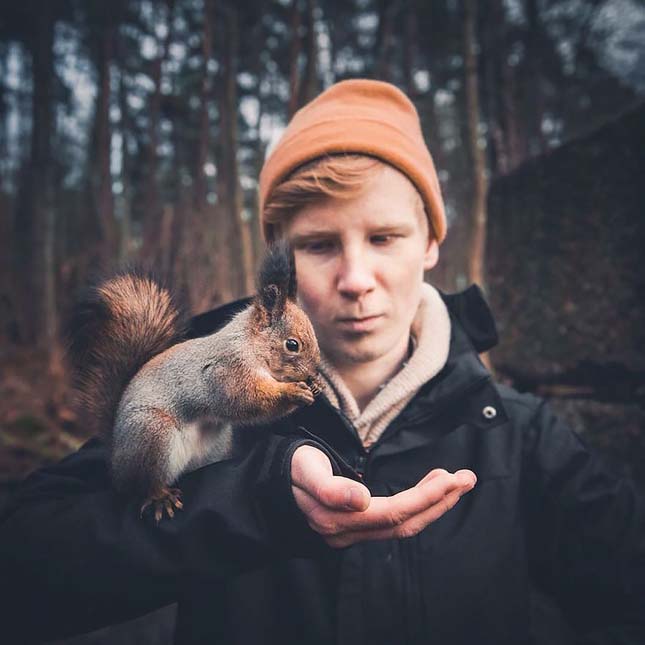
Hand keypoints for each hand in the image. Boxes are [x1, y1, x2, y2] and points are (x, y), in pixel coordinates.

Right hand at [291, 445, 476, 547]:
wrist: (273, 480)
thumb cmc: (291, 467)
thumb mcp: (305, 468)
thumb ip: (329, 487)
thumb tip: (361, 500)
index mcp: (337, 518)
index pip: (393, 512)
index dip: (425, 498)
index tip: (452, 479)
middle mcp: (347, 532)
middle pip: (404, 522)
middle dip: (439, 502)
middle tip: (468, 478)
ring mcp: (351, 534)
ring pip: (401, 525)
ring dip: (433, 505)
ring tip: (455, 482)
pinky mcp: (355, 527)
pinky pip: (393, 522)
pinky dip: (417, 507)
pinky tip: (429, 490)